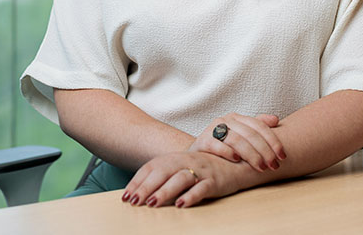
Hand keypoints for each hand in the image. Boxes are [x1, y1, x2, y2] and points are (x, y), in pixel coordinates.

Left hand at [122, 151, 249, 207]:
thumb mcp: (183, 168)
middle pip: (164, 172)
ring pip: (181, 179)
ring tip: (153, 204)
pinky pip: (202, 188)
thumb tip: (137, 193)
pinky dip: (191, 196)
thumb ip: (164, 176)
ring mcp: (202, 170)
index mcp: (176, 157)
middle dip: (147, 187)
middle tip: (135, 202)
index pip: (152, 167)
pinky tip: (181, 204)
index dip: (138, 181)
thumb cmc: (204, 169)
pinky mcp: (215, 180)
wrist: (236, 164)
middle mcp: (188, 160)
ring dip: (165, 191)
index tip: (125, 197)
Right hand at [188, 113, 285, 171]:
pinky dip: (228, 152)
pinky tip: (237, 160)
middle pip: (250, 134)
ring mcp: (213, 129)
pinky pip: (217, 145)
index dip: (273, 141)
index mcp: (238, 118)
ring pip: (236, 140)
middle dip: (265, 151)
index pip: (260, 126)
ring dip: (251, 154)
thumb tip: (276, 119)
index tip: (282, 156)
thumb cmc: (223, 145)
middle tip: (273, 165)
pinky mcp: (202, 140)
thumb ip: (257, 126)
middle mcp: (226, 120)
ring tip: (260, 167)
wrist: (197, 153)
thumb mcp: (241, 135)